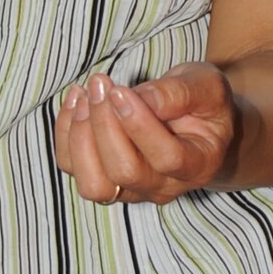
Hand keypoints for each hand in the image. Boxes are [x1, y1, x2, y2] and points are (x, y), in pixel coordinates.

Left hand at [54, 63, 241, 204]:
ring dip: (80, 136)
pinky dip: (66, 134)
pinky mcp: (104, 180)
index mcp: (197, 165)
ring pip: (94, 184)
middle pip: (125, 172)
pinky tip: (76, 100)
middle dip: (104, 124)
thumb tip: (142, 99)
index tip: (120, 90)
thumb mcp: (206, 86)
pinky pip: (73, 168)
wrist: (196, 122)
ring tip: (84, 95)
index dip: (139, 126)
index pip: (166, 158)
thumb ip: (180, 93)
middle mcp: (163, 187)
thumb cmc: (203, 103)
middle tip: (100, 84)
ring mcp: (131, 189)